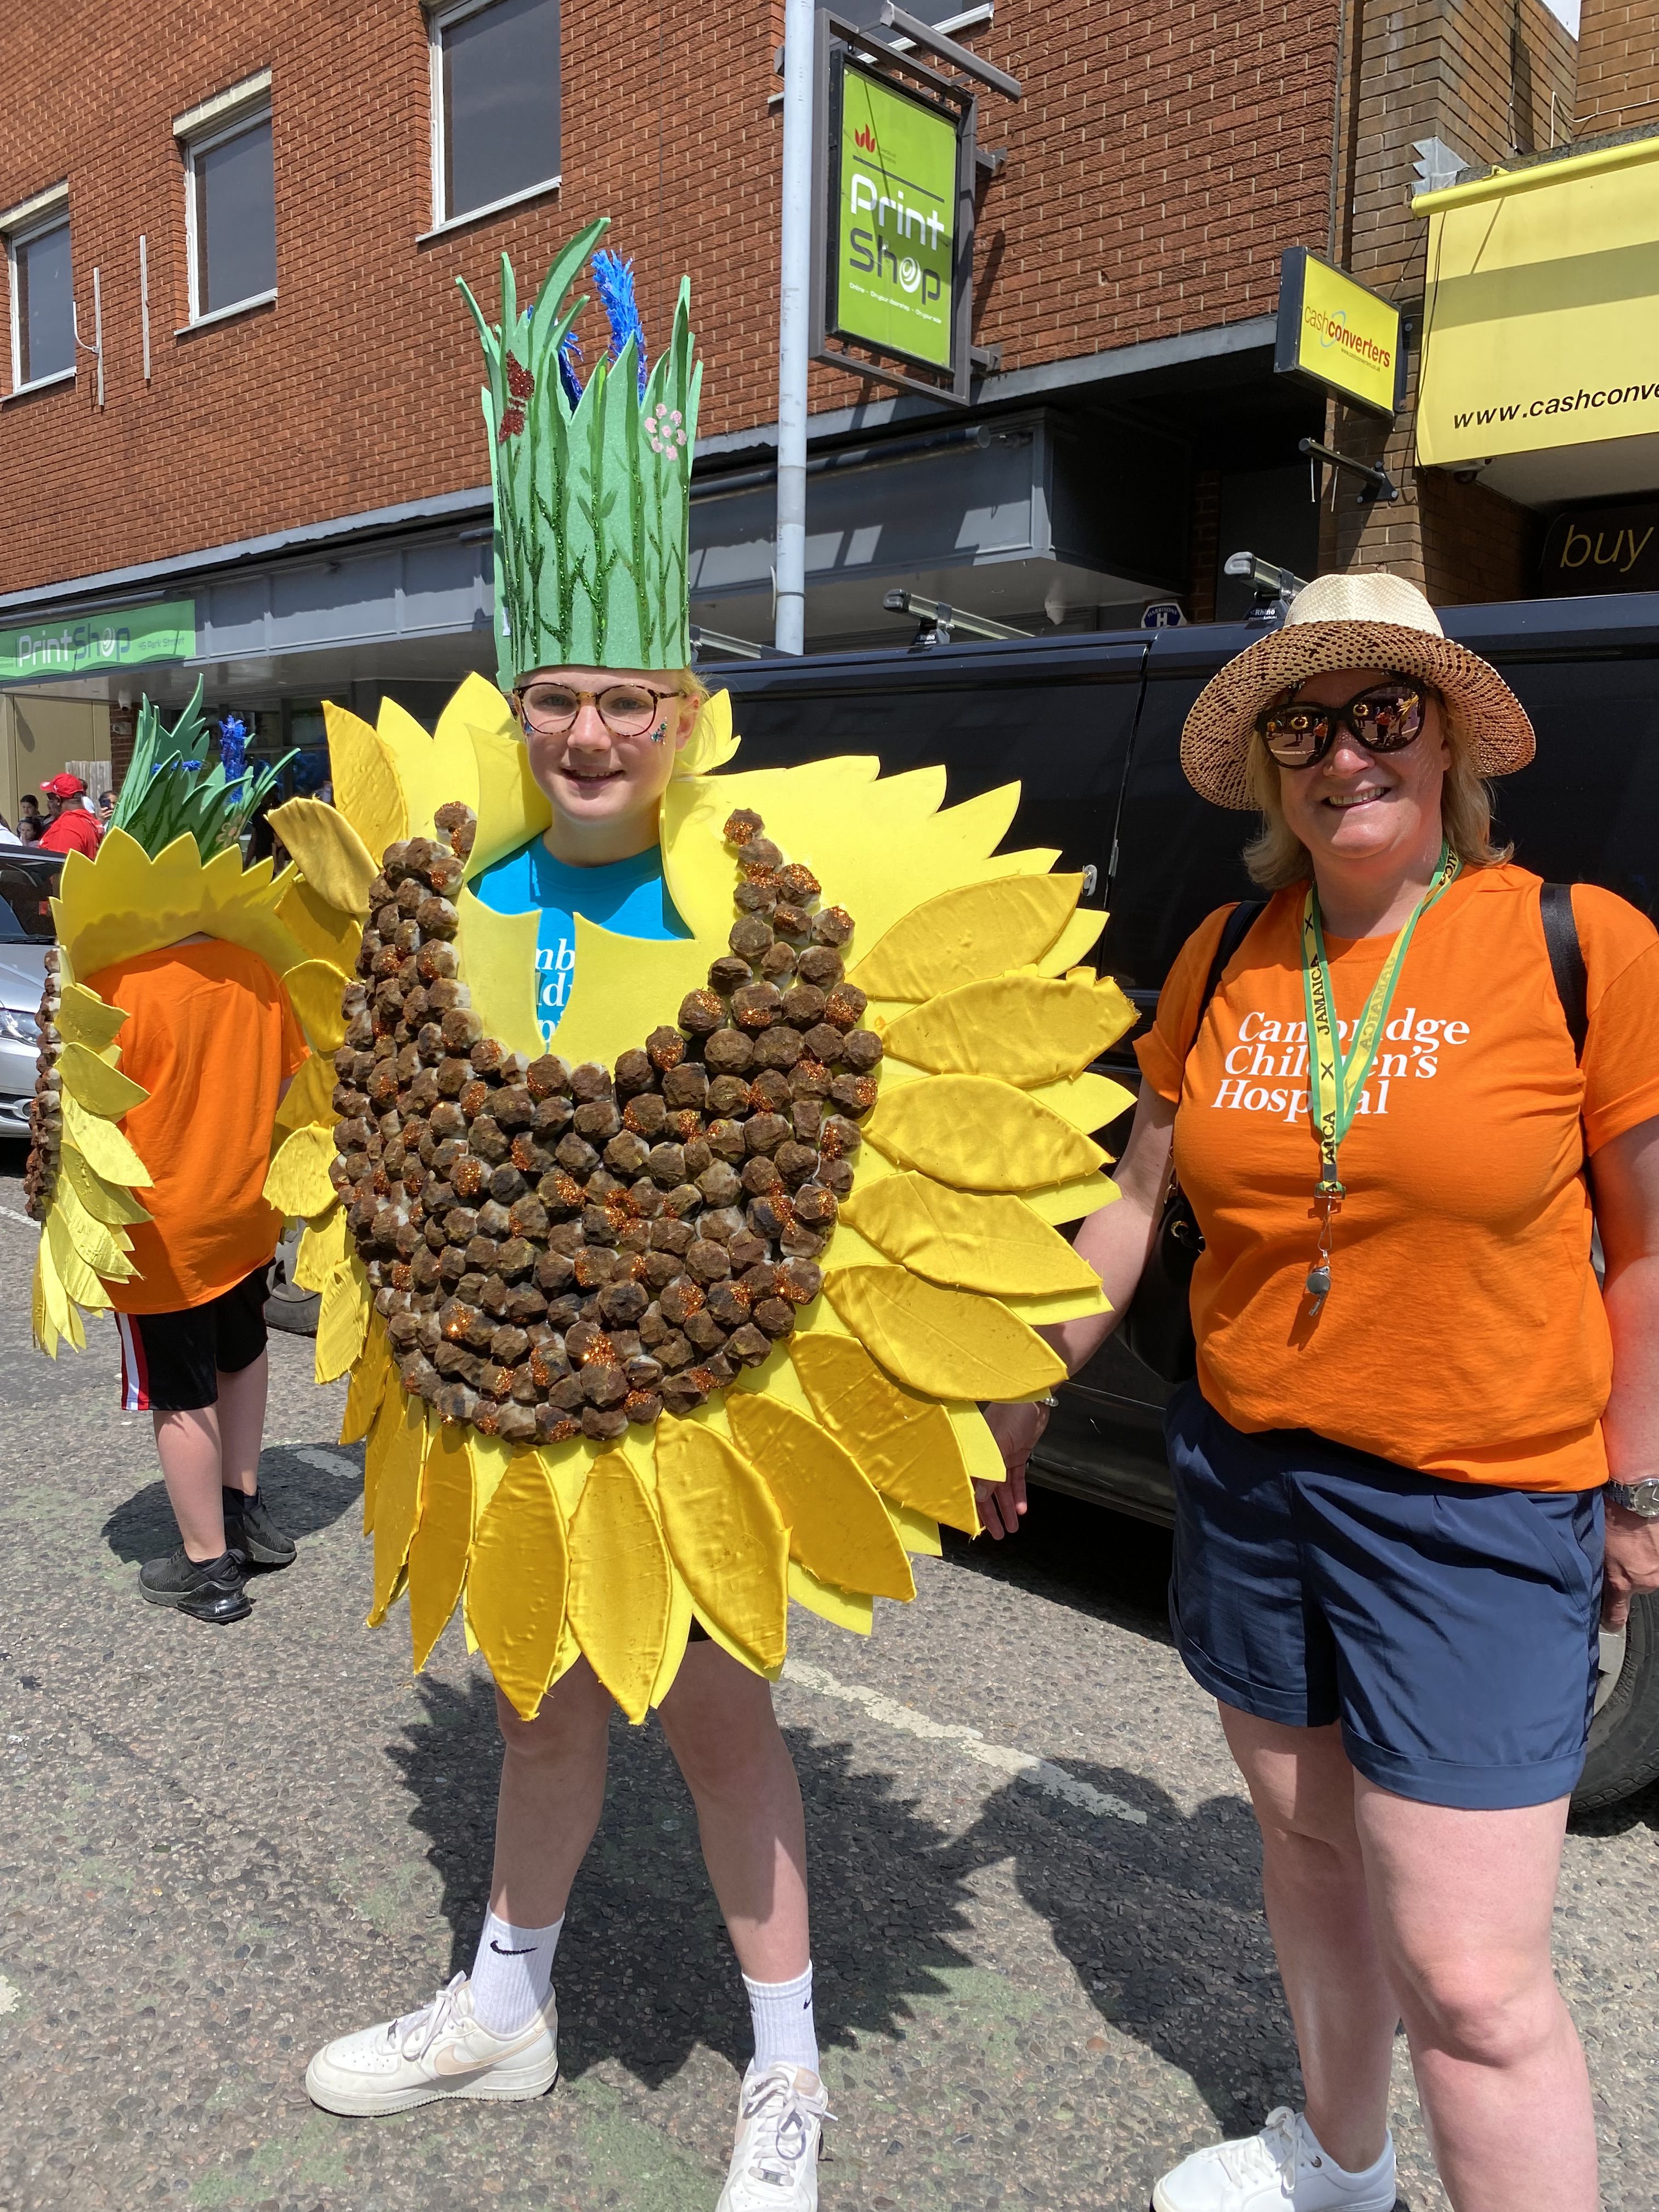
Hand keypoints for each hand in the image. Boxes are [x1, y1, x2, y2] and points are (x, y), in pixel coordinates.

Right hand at [975, 1399, 1051, 1540]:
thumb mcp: (999, 1445)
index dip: (972, 1506)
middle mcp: (986, 1457)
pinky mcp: (1017, 1454)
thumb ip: (989, 1473)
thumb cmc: (1011, 1415)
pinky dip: (1018, 1494)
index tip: (975, 1526)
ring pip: (1002, 1488)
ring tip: (1012, 1529)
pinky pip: (1016, 1479)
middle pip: (987, 1491)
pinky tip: (1021, 1509)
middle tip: (999, 1535)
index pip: (969, 1484)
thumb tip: (978, 1498)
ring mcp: (1002, 1456)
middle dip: (993, 1514)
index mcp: (975, 1454)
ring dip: (1007, 1508)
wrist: (1034, 1397)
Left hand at [1602, 1502, 1658, 1627]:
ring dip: (1644, 1563)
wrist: (1636, 1497)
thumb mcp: (1596, 1548)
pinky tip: (1645, 1537)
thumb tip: (1596, 1584)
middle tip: (1622, 1555)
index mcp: (1622, 1582)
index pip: (1617, 1615)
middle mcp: (1646, 1581)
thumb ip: (1600, 1571)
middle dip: (1630, 1576)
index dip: (1612, 1620)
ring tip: (1634, 1542)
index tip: (1610, 1623)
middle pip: (1638, 1588)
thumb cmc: (1610, 1518)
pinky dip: (1654, 1552)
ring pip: (1651, 1574)